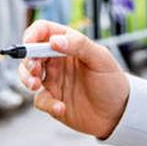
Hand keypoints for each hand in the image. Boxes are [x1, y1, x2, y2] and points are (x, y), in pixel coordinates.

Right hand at [16, 22, 128, 139]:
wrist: (120, 114)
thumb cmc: (113, 82)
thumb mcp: (101, 59)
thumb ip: (79, 45)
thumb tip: (54, 40)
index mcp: (68, 45)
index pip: (43, 31)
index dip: (33, 35)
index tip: (30, 44)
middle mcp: (58, 61)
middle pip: (30, 54)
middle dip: (27, 60)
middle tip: (35, 69)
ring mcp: (54, 81)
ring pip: (28, 75)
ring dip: (27, 79)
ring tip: (36, 86)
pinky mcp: (53, 100)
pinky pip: (40, 100)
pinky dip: (47, 104)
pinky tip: (61, 107)